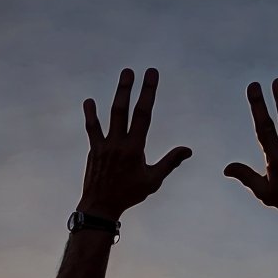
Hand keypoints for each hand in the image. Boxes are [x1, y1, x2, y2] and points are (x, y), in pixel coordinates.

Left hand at [78, 67, 191, 220]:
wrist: (101, 207)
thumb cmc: (129, 194)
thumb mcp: (153, 181)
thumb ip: (170, 162)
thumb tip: (188, 150)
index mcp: (134, 148)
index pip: (143, 115)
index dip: (148, 92)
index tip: (152, 75)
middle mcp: (118, 143)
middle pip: (124, 110)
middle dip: (129, 88)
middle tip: (132, 70)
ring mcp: (104, 145)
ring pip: (109, 115)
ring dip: (117, 94)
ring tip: (123, 76)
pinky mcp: (94, 149)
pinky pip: (92, 128)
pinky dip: (91, 115)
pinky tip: (89, 101)